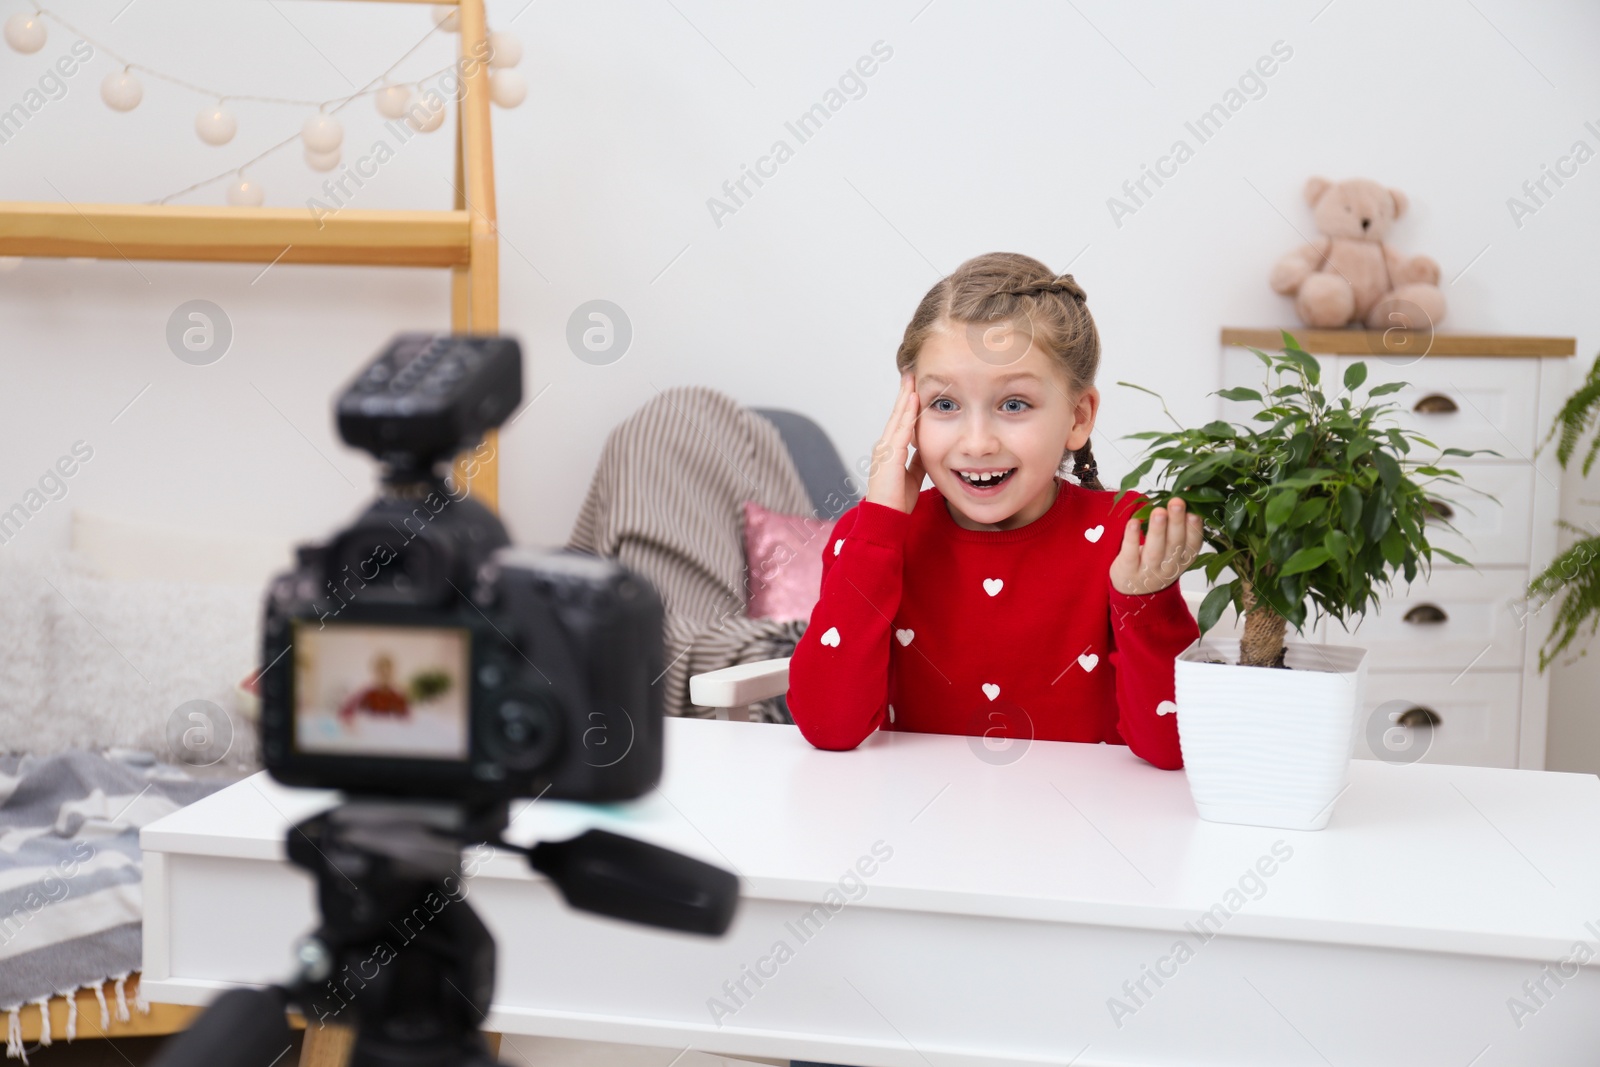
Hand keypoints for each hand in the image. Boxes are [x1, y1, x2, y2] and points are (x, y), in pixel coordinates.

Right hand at [865, 372, 926, 514]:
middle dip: (904, 393)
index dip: (906, 404)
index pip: (899, 422)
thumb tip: (926, 447)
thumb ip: (917, 460)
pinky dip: (908, 413)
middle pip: (896, 414)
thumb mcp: (912, 475)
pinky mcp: (889, 455)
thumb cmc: (896, 500)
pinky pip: (901, 429)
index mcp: (889, 451)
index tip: (913, 388)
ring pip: (898, 417)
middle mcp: (884, 446)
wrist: (886, 518)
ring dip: (905, 397)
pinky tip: (914, 400)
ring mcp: (885, 449)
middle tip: (910, 373)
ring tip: (911, 379)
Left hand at [1109, 496, 1202, 595]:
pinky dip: (1132, 537)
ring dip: (1157, 530)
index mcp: (1184, 558)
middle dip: (1176, 522)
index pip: (1193, 544)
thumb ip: (1181, 526)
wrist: (1135, 591)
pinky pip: (1130, 553)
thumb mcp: (1175, 549)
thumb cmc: (1158, 562)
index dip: (1195, 527)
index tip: (1195, 509)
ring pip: (1155, 550)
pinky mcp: (1128, 570)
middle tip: (1177, 502)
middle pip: (1175, 544)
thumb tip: (1189, 490)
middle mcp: (1169, 566)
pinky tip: (1133, 521)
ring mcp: (1148, 570)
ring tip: (1159, 511)